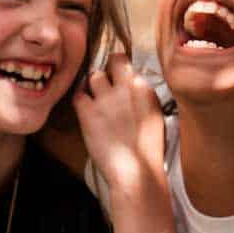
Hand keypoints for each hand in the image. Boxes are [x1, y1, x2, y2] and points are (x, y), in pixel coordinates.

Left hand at [73, 50, 164, 190]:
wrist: (136, 171)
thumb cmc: (148, 150)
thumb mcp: (155, 117)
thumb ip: (143, 97)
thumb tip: (132, 87)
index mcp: (144, 90)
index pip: (130, 67)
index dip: (123, 74)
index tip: (120, 81)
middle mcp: (125, 88)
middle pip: (113, 61)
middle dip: (109, 67)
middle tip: (105, 80)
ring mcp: (105, 99)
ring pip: (94, 75)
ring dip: (93, 84)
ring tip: (95, 98)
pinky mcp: (88, 112)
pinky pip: (78, 95)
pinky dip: (80, 99)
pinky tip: (85, 108)